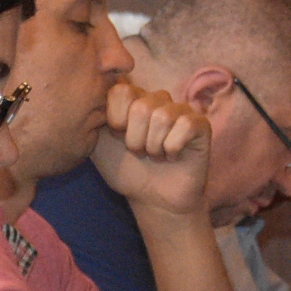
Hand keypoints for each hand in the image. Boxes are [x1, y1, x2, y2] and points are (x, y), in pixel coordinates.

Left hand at [91, 80, 211, 223]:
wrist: (153, 200)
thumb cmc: (126, 171)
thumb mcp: (98, 145)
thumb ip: (90, 118)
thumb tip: (90, 95)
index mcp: (132, 99)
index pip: (120, 90)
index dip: (116, 120)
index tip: (118, 138)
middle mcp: (157, 99)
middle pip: (141, 106)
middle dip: (135, 139)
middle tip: (140, 152)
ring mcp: (180, 109)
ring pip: (162, 117)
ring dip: (153, 147)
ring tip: (155, 156)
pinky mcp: (200, 124)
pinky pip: (185, 126)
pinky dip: (173, 148)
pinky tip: (173, 156)